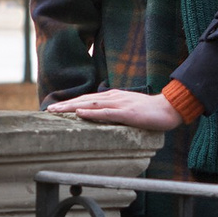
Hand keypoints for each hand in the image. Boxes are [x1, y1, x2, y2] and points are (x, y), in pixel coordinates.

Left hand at [45, 89, 182, 132]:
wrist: (169, 108)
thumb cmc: (149, 111)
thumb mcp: (127, 110)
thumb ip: (114, 112)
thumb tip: (99, 118)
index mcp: (112, 97)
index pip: (86, 100)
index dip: (70, 104)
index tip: (55, 109)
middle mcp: (113, 98)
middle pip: (84, 100)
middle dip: (65, 106)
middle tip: (48, 111)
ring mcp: (120, 104)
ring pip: (91, 105)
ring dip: (72, 107)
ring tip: (57, 112)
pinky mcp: (128, 113)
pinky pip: (107, 113)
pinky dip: (92, 113)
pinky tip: (80, 114)